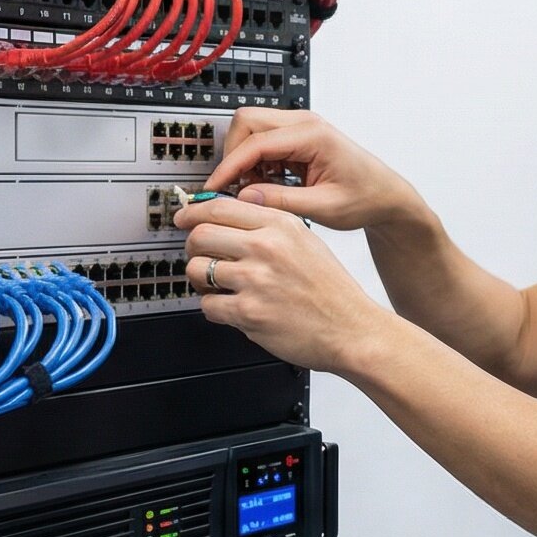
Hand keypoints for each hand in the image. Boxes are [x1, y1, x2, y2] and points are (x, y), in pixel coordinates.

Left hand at [176, 195, 393, 373]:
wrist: (351, 329)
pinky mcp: (248, 312)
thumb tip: (226, 220)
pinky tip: (232, 307)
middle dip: (193, 246)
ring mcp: (255, 280)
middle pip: (200, 234)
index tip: (184, 217)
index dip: (193, 212)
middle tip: (200, 254)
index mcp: (281, 225)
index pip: (219, 207)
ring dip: (201, 279)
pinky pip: (208, 305)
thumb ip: (268, 226)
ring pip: (198, 269)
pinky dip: (214, 308)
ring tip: (217, 285)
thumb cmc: (332, 290)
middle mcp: (266, 248)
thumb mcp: (306, 241)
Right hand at [203, 109, 420, 232]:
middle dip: (233, 155)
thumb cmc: (365, 198)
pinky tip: (267, 185)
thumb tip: (245, 197)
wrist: (385, 195)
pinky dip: (255, 162)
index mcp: (313, 135)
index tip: (214, 188)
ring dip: (244, 159)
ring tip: (257, 189)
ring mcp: (300, 128)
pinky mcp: (297, 138)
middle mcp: (305, 124)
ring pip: (251, 128)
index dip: (230, 166)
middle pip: (246, 121)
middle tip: (235, 187)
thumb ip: (282, 202)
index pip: (256, 142)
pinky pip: (262, 141)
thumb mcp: (324, 207)